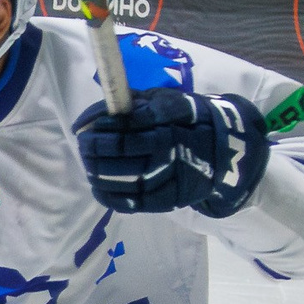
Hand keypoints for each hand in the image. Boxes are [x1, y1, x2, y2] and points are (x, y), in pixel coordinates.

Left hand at [78, 87, 270, 216]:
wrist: (220, 149)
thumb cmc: (183, 119)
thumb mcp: (164, 100)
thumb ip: (131, 103)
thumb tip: (91, 118)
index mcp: (176, 116)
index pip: (137, 121)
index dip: (110, 125)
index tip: (91, 126)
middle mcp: (177, 145)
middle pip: (131, 149)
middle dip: (100, 148)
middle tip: (84, 145)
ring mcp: (175, 175)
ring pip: (132, 177)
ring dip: (101, 172)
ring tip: (87, 165)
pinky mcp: (171, 198)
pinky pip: (137, 202)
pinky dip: (111, 197)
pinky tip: (96, 187)